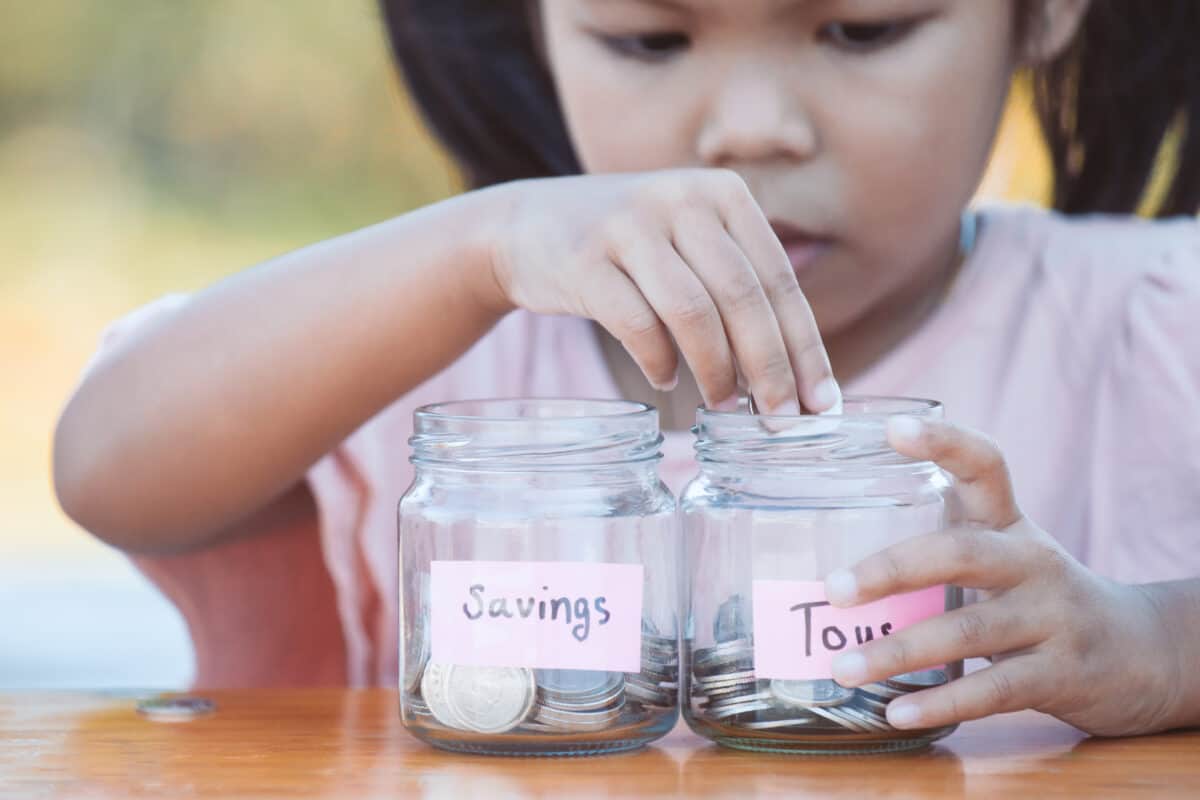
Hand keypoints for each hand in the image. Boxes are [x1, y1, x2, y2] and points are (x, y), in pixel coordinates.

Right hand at [482, 169, 839, 412]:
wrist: (525, 226)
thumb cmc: (627, 250)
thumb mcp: (690, 242)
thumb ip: (738, 287)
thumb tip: (796, 379)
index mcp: (723, 194)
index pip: (779, 280)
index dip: (805, 348)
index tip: (822, 405)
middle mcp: (679, 199)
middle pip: (743, 298)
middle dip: (770, 370)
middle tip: (780, 422)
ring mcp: (628, 225)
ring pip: (693, 312)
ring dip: (716, 371)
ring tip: (722, 405)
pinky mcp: (583, 259)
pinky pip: (636, 324)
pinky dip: (659, 362)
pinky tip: (665, 380)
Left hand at [823, 416, 1175, 735]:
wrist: (1138, 652)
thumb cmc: (1038, 597)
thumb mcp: (1003, 555)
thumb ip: (938, 546)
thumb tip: (830, 559)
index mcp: (1010, 524)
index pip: (985, 465)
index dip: (943, 442)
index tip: (892, 429)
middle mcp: (1032, 562)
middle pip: (961, 553)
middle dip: (892, 569)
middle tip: (835, 587)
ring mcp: (1051, 618)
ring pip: (967, 631)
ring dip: (898, 652)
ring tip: (842, 667)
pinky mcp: (1062, 674)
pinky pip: (993, 691)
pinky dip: (940, 703)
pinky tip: (896, 711)